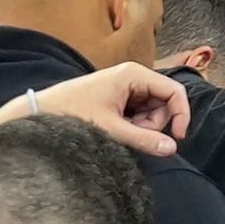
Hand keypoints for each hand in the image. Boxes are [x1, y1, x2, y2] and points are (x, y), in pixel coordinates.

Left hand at [33, 63, 191, 154]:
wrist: (43, 111)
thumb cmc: (73, 113)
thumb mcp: (112, 129)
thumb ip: (144, 139)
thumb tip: (172, 149)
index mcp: (134, 74)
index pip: (175, 92)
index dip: (181, 115)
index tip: (177, 138)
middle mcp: (133, 77)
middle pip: (165, 103)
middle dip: (154, 123)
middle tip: (131, 132)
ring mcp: (127, 87)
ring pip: (153, 111)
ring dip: (142, 126)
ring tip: (118, 130)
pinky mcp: (119, 97)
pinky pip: (139, 113)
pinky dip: (133, 125)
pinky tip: (115, 128)